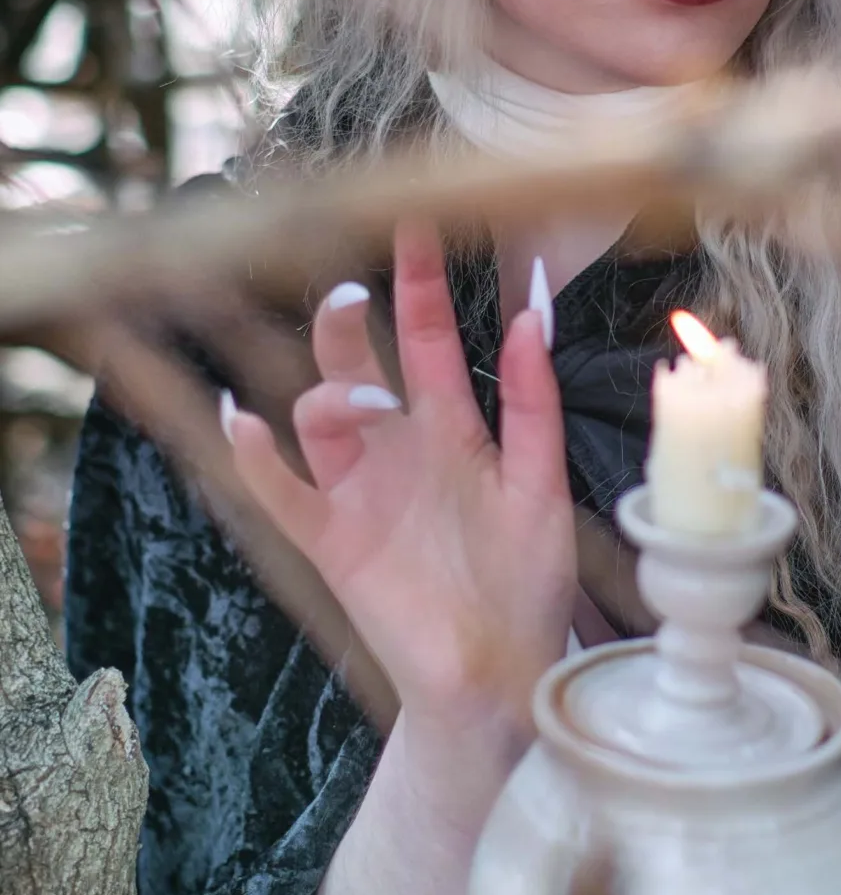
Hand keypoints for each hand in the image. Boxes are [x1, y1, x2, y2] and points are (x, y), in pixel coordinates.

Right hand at [232, 219, 575, 733]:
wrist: (502, 673)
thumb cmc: (528, 579)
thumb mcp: (543, 483)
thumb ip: (535, 403)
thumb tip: (533, 313)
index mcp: (454, 429)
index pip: (426, 339)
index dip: (418, 283)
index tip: (413, 221)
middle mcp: (397, 449)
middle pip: (357, 361)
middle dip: (348, 321)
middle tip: (355, 290)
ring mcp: (358, 491)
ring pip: (316, 415)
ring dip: (327, 392)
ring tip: (359, 394)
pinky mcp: (331, 542)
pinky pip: (279, 491)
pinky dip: (256, 457)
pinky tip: (242, 419)